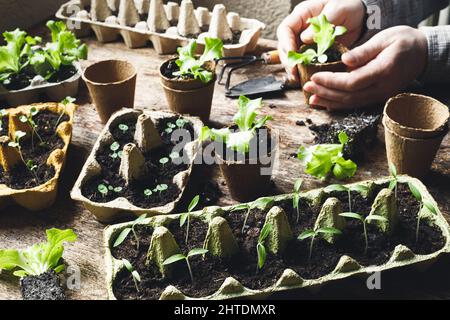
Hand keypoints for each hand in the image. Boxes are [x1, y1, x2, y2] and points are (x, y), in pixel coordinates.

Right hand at [277, 0, 365, 81]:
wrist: (361, 16)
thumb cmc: (348, 6)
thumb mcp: (337, 10)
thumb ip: (320, 24)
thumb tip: (304, 39)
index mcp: (302, 14)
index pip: (285, 29)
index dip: (286, 43)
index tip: (292, 54)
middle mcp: (300, 28)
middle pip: (285, 45)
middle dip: (288, 60)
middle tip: (294, 72)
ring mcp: (305, 40)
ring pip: (292, 55)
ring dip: (293, 67)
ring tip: (297, 77)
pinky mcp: (312, 51)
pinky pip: (303, 61)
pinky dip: (302, 70)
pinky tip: (304, 77)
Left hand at [304, 26, 427, 109]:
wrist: (423, 54)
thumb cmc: (404, 42)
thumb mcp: (385, 39)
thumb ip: (364, 52)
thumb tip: (344, 61)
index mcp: (383, 71)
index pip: (352, 83)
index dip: (331, 82)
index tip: (315, 77)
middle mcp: (382, 88)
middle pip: (349, 96)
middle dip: (325, 93)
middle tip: (306, 88)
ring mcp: (380, 95)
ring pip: (351, 103)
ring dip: (329, 102)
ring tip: (311, 98)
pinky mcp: (377, 97)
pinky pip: (355, 104)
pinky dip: (339, 104)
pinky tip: (326, 103)